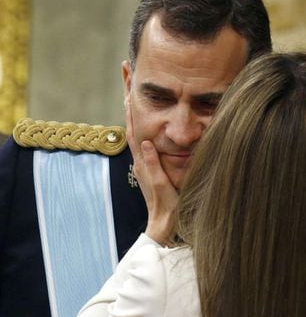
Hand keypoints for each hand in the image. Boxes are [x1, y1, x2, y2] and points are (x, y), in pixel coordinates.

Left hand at [126, 105, 177, 244]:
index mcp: (142, 163)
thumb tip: (146, 141)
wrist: (165, 224)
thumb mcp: (161, 183)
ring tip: (134, 103)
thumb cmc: (167, 205)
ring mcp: (144, 166)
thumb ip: (153, 164)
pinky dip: (142, 132)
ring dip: (135, 120)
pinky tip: (147, 127)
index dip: (130, 113)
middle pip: (132, 130)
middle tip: (128, 92)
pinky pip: (144, 146)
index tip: (128, 94)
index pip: (133, 133)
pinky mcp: (150, 170)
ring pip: (137, 137)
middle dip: (129, 111)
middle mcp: (140, 162)